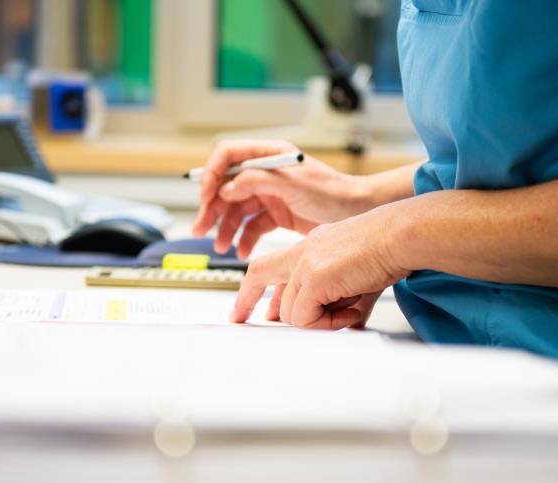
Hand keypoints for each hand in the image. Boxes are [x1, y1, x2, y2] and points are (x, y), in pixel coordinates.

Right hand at [192, 140, 372, 257]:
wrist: (357, 213)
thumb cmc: (333, 192)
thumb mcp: (292, 183)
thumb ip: (256, 181)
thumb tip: (227, 188)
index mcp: (269, 155)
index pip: (228, 156)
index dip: (212, 174)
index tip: (206, 196)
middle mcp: (266, 173)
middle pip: (227, 187)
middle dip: (212, 208)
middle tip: (201, 228)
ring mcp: (270, 195)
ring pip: (236, 210)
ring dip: (225, 228)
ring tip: (221, 246)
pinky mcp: (277, 215)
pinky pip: (252, 227)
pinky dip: (244, 239)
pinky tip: (241, 251)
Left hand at [230, 208, 410, 329]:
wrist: (401, 236)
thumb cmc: (391, 249)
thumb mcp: (361, 278)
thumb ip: (349, 300)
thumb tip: (350, 323)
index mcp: (312, 245)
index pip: (274, 267)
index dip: (257, 286)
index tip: (245, 304)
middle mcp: (303, 251)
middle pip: (258, 275)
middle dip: (245, 301)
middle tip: (238, 320)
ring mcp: (305, 264)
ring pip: (290, 312)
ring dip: (320, 322)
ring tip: (349, 314)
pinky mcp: (313, 278)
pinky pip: (306, 318)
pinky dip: (329, 324)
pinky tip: (352, 313)